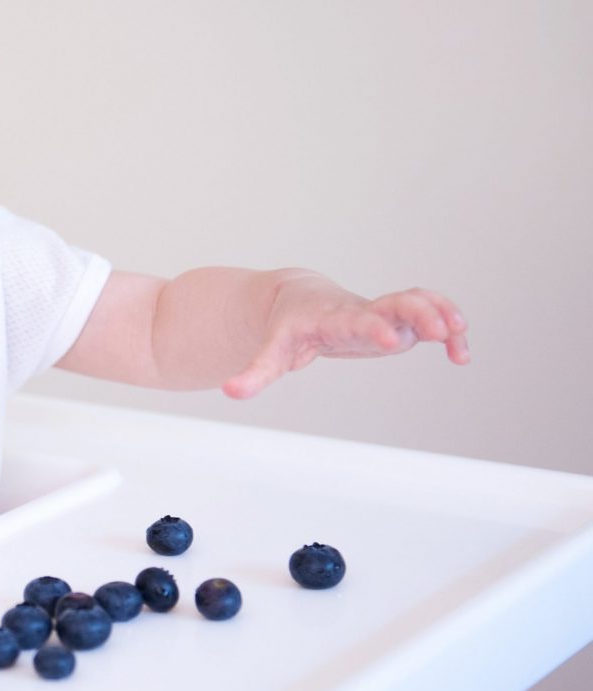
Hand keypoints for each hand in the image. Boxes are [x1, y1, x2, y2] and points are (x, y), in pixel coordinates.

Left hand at [222, 277, 469, 399]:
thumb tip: (229, 392)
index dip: (372, 326)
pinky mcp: (395, 320)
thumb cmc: (287, 326)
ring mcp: (381, 312)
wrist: (298, 298)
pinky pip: (429, 317)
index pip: (356, 319)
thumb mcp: (272, 350)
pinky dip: (448, 330)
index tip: (389, 336)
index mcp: (332, 318)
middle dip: (419, 313)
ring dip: (442, 314)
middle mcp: (362, 311)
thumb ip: (255, 372)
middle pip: (395, 304)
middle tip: (441, 330)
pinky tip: (460, 355)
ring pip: (418, 303)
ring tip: (459, 337)